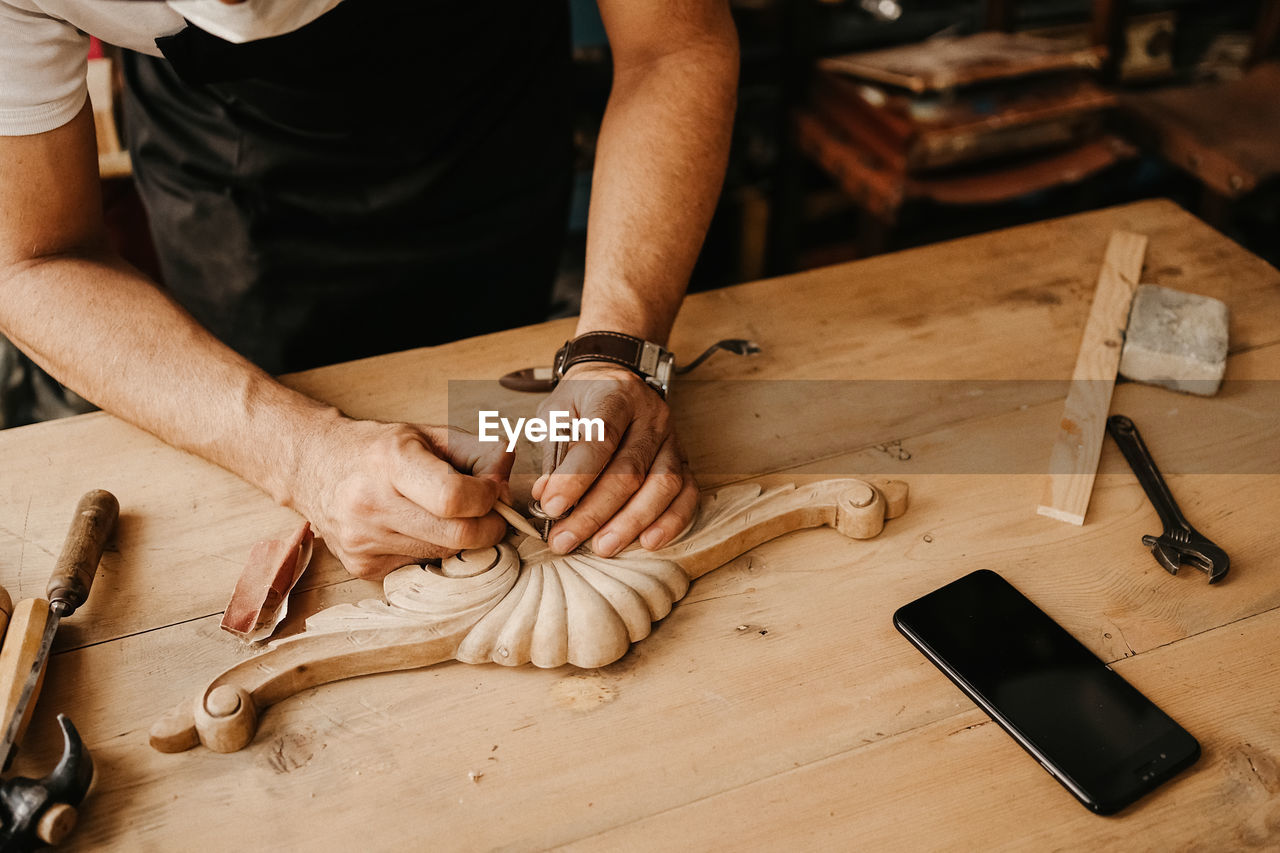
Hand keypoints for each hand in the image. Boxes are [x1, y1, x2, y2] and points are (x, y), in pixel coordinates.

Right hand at [294, 419, 511, 578]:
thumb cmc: (378, 448)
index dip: (487, 498)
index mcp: (390, 462)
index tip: (492, 490)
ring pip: (443, 555)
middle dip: (488, 527)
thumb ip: (478, 452)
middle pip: (456, 536)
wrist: (313, 466)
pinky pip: (420, 565)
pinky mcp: (361, 566)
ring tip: (448, 516)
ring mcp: (362, 540)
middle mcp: (370, 504)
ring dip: (460, 539)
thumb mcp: (428, 434)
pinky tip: (416, 528)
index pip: (454, 498)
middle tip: (490, 513)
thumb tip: (507, 480)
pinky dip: (432, 550)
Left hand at [531, 363, 698, 555]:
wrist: (616, 380)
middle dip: (595, 511)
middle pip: (630, 470)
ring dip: (631, 522)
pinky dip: (671, 521)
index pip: (600, 439)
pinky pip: (687, 493)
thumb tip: (547, 495)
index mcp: (615, 395)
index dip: (576, 478)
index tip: (551, 508)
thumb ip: (554, 451)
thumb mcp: (558, 411)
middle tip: (565, 539)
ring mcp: (672, 438)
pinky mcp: (683, 459)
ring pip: (662, 485)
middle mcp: (651, 416)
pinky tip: (649, 542)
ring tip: (603, 547)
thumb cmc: (582, 400)